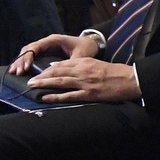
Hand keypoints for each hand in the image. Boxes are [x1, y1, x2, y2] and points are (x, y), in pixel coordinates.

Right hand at [8, 34, 100, 74]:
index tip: (25, 67)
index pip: (36, 46)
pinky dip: (25, 63)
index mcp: (53, 40)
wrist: (91, 44)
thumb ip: (69, 63)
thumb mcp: (80, 55)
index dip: (29, 56)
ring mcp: (45, 48)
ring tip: (14, 72)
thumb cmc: (85, 48)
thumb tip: (57, 72)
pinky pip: (32, 57)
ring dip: (20, 62)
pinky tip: (19, 71)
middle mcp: (47, 42)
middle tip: (15, 72)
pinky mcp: (45, 53)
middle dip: (21, 60)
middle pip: (29, 49)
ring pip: (28, 52)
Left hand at [26, 57, 140, 102]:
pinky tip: (45, 97)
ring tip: (32, 87)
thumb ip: (81, 66)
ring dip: (44, 84)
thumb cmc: (115, 72)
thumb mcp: (97, 64)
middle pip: (57, 72)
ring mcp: (84, 83)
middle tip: (30, 80)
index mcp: (84, 62)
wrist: (129, 79)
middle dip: (42, 76)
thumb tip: (63, 69)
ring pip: (59, 82)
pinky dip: (55, 96)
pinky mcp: (88, 94)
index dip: (48, 69)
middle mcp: (82, 71)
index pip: (62, 64)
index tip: (39, 73)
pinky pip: (68, 95)